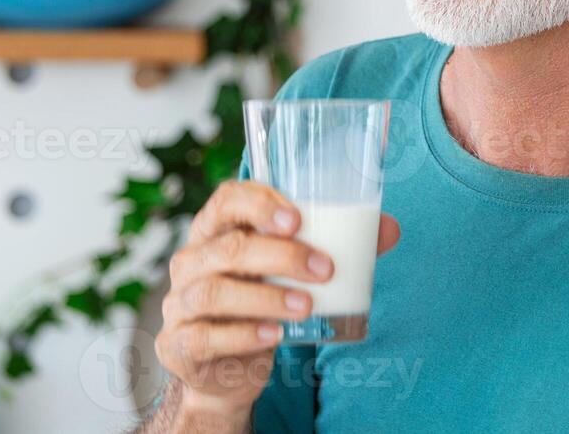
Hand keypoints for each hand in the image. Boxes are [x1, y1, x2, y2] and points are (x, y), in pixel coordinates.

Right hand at [154, 180, 400, 418]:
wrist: (227, 369)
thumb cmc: (261, 302)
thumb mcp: (291, 272)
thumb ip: (334, 247)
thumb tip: (388, 229)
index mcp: (216, 230)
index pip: (227, 200)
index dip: (259, 203)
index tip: (297, 219)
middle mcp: (192, 261)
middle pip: (229, 247)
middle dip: (282, 255)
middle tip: (325, 269)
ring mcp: (180, 303)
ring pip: (217, 291)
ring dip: (267, 297)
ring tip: (306, 305)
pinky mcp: (180, 344)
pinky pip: (206, 336)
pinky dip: (243, 335)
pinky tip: (274, 335)